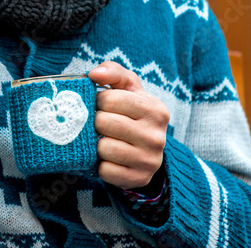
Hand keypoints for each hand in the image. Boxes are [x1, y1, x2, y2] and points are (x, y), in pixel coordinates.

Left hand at [87, 61, 169, 189]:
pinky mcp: (138, 179)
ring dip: (96, 144)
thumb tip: (94, 73)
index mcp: (155, 109)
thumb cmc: (131, 112)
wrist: (146, 150)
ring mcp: (149, 160)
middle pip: (104, 123)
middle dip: (96, 122)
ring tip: (104, 139)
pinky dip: (100, 164)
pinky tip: (107, 158)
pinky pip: (104, 170)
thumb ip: (113, 72)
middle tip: (100, 124)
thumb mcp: (128, 88)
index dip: (98, 101)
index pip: (109, 99)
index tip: (101, 105)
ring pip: (103, 148)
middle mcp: (156, 136)